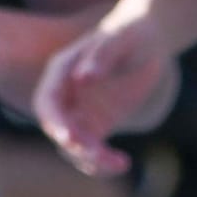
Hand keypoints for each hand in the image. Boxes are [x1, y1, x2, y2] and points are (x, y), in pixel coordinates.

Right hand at [34, 6, 178, 177]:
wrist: (148, 41)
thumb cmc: (132, 32)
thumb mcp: (122, 38)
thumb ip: (102, 55)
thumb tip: (82, 78)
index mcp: (62, 69)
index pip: (48, 100)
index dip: (54, 121)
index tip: (69, 138)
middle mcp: (66, 93)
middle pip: (58, 127)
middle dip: (73, 145)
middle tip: (98, 156)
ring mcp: (80, 111)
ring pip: (74, 144)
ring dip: (90, 158)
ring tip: (119, 163)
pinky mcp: (97, 124)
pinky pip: (92, 149)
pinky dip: (102, 161)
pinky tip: (122, 163)